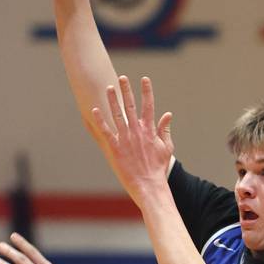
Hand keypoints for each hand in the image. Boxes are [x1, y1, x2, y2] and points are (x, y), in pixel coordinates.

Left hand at [90, 76, 172, 206]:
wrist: (149, 185)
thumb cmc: (158, 168)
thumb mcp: (166, 147)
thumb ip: (164, 129)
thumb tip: (168, 114)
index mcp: (149, 130)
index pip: (148, 106)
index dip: (146, 91)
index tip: (144, 79)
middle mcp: (137, 131)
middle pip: (131, 106)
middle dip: (126, 91)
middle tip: (122, 78)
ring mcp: (125, 139)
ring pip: (117, 115)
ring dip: (112, 101)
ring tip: (108, 88)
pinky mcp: (115, 148)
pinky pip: (106, 131)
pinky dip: (101, 121)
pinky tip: (95, 110)